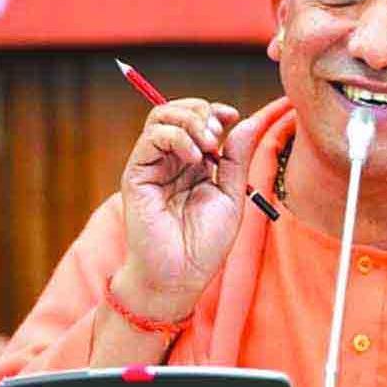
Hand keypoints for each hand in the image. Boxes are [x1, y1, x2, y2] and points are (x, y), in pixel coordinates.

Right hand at [116, 99, 261, 317]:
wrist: (180, 276)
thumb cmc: (205, 244)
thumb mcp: (232, 194)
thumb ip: (237, 157)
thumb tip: (249, 120)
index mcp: (195, 163)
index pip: (198, 118)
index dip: (214, 110)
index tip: (233, 116)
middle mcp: (171, 160)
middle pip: (179, 110)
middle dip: (203, 112)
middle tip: (217, 135)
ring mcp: (152, 165)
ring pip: (162, 116)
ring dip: (190, 121)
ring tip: (207, 145)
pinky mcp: (136, 174)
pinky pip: (152, 137)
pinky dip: (177, 137)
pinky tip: (194, 158)